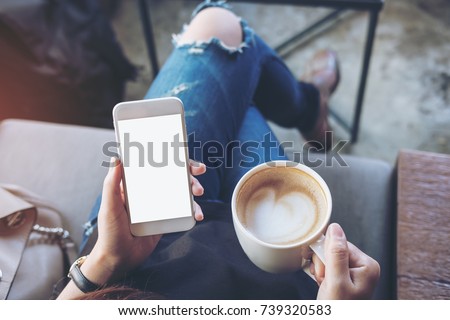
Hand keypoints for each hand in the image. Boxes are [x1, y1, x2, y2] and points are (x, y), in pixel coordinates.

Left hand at [84, 158, 205, 284]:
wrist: (119, 260)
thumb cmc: (110, 232)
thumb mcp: (109, 206)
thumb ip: (112, 183)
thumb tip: (116, 158)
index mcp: (136, 186)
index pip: (155, 167)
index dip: (170, 158)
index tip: (182, 154)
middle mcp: (150, 193)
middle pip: (173, 177)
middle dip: (189, 172)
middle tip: (199, 171)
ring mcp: (160, 207)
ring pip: (182, 193)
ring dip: (194, 189)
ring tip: (198, 193)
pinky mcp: (167, 220)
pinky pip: (183, 212)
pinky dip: (193, 211)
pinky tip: (197, 214)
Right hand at [311, 223, 379, 298]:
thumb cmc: (339, 310)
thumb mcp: (336, 281)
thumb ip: (336, 254)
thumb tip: (335, 228)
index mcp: (367, 265)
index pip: (340, 244)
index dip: (326, 255)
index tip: (324, 271)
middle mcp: (363, 267)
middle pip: (333, 250)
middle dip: (323, 264)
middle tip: (324, 281)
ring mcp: (354, 273)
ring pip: (328, 258)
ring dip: (320, 271)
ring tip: (324, 285)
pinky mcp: (345, 278)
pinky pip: (328, 266)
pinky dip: (321, 275)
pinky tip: (323, 285)